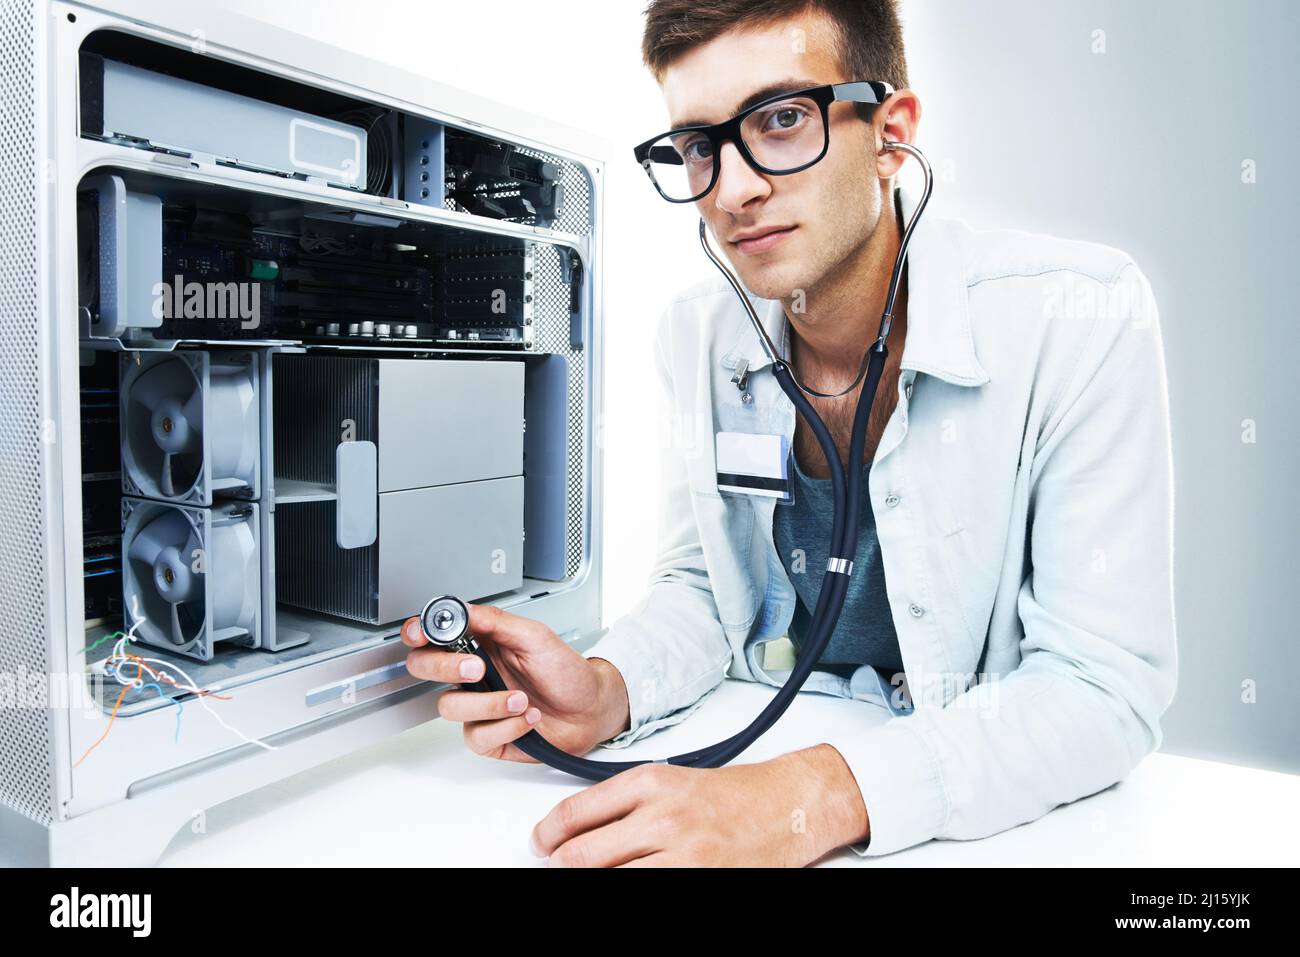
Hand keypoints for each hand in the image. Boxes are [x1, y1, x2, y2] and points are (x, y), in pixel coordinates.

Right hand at [401, 603, 628, 761]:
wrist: (591, 710)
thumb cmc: (567, 672)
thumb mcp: (535, 636)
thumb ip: (495, 622)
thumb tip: (461, 609)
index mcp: (480, 644)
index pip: (434, 636)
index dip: (419, 632)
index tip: (421, 634)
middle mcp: (474, 675)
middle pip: (425, 668)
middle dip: (445, 667)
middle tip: (477, 667)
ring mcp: (478, 706)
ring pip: (450, 706)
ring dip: (490, 704)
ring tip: (522, 699)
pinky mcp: (488, 736)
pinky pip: (476, 736)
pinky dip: (506, 727)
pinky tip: (527, 718)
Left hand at [529, 746, 868, 866]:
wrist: (789, 805)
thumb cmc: (735, 794)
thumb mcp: (673, 781)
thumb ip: (626, 802)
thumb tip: (578, 828)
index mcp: (651, 782)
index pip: (575, 813)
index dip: (547, 835)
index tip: (541, 843)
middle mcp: (663, 817)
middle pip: (582, 855)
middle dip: (561, 866)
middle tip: (557, 865)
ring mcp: (682, 855)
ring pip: (607, 878)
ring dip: (589, 881)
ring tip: (589, 876)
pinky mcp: (699, 879)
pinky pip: (645, 891)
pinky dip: (627, 888)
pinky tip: (626, 882)